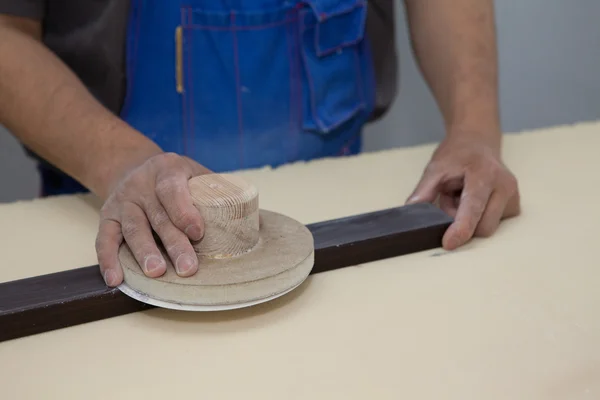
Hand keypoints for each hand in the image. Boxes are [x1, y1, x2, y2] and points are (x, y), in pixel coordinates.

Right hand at [95, 152, 210, 286]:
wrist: (134, 167)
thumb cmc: (177, 178)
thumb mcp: (196, 174)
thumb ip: (220, 193)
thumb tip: (255, 224)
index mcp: (168, 170)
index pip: (174, 190)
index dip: (185, 212)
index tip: (198, 233)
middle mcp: (141, 185)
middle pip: (158, 216)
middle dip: (173, 244)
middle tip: (188, 268)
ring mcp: (123, 201)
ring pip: (133, 229)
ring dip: (145, 253)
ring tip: (156, 273)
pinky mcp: (107, 217)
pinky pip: (104, 239)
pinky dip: (109, 260)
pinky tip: (116, 279)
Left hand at [406, 133, 519, 249]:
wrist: (478, 142)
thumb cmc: (457, 155)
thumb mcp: (435, 168)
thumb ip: (423, 192)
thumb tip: (411, 214)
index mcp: (484, 174)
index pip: (473, 208)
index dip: (461, 229)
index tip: (448, 243)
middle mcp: (504, 186)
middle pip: (483, 227)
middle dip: (462, 223)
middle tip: (450, 200)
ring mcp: (513, 196)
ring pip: (487, 227)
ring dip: (470, 221)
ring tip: (461, 198)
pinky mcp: (515, 206)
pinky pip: (493, 224)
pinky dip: (479, 218)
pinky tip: (474, 201)